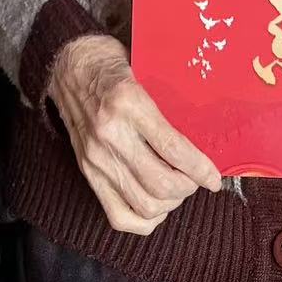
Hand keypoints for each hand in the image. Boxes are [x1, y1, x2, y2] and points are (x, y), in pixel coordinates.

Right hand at [49, 34, 222, 234]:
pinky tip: (157, 206)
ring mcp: (96, 158)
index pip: (173, 149)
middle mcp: (110, 134)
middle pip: (161, 184)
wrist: (67, 66)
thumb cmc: (110, 61)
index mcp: (128, 102)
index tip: (215, 177)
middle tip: (198, 178)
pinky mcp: (87, 172)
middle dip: (189, 187)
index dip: (200, 169)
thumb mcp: (144, 67)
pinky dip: (144, 220)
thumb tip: (206, 130)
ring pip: (144, 204)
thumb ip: (167, 100)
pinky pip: (118, 216)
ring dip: (170, 203)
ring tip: (179, 189)